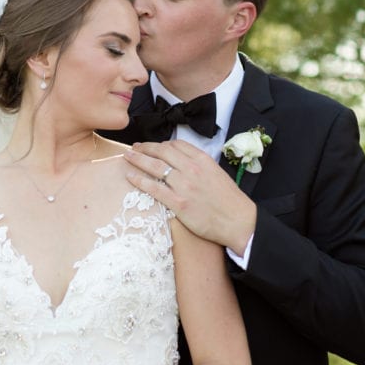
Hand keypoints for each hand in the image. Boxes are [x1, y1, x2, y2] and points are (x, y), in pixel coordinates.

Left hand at [125, 140, 256, 255]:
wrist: (237, 221)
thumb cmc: (228, 199)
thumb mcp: (216, 172)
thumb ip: (199, 164)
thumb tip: (182, 161)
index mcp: (202, 160)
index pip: (176, 144)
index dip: (160, 143)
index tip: (152, 146)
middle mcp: (191, 169)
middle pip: (162, 151)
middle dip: (145, 148)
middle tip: (134, 148)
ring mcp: (184, 185)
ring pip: (154, 166)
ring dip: (138, 159)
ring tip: (127, 156)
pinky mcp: (178, 203)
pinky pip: (154, 188)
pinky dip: (140, 180)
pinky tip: (130, 176)